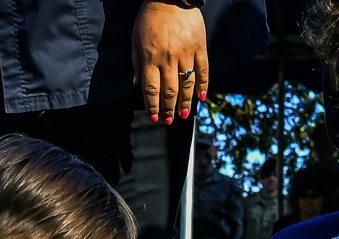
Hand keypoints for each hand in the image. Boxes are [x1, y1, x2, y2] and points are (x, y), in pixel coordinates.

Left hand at [132, 1, 208, 124]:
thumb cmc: (149, 18)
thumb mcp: (135, 40)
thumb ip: (136, 63)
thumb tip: (135, 84)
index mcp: (151, 59)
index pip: (151, 89)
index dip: (152, 106)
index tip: (154, 117)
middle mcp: (168, 59)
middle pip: (169, 91)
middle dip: (169, 109)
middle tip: (170, 121)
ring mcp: (186, 53)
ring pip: (187, 84)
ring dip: (185, 102)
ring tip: (184, 115)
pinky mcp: (200, 46)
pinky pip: (203, 69)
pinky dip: (203, 85)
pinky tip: (201, 97)